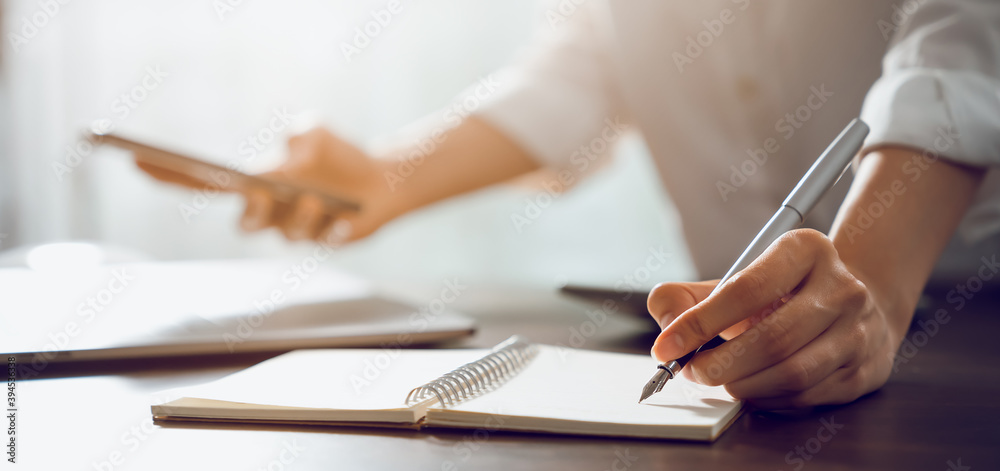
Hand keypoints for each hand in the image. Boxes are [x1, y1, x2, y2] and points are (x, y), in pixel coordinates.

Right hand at [136, 127, 398, 243]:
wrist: (381, 182)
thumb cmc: (338, 154)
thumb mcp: (317, 132)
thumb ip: (302, 132)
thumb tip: (292, 153)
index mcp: (253, 182)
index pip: (202, 183)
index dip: (169, 175)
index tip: (136, 160)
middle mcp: (267, 211)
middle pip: (242, 223)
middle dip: (250, 211)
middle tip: (260, 190)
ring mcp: (294, 231)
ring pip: (285, 234)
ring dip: (300, 215)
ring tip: (318, 197)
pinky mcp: (323, 243)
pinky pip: (322, 242)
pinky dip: (333, 229)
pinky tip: (345, 220)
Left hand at [647, 229, 900, 408]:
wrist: (854, 306)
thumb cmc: (782, 294)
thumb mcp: (735, 278)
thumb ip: (686, 296)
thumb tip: (668, 322)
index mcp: (805, 251)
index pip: (746, 290)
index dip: (700, 323)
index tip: (667, 346)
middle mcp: (841, 288)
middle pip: (772, 339)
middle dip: (719, 364)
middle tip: (691, 371)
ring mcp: (857, 331)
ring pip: (791, 373)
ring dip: (742, 385)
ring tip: (719, 379)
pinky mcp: (862, 370)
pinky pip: (806, 396)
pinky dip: (767, 398)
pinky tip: (750, 387)